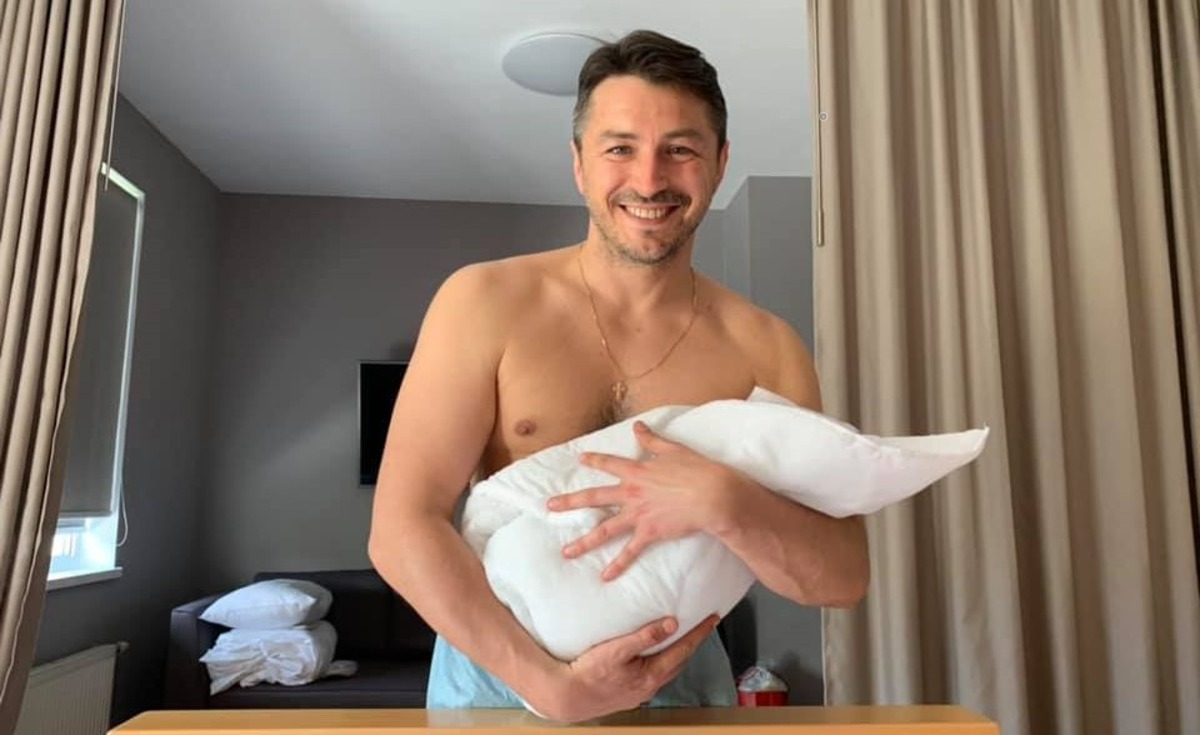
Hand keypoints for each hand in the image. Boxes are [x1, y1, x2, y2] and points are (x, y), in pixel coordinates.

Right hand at [525, 614, 719, 722]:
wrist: (569, 696)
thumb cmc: (590, 672)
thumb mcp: (617, 649)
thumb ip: (645, 636)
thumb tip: (672, 624)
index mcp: (652, 674)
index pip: (683, 649)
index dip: (699, 633)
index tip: (712, 618)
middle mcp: (651, 686)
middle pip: (680, 660)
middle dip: (693, 642)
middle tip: (704, 625)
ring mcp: (642, 692)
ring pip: (669, 669)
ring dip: (679, 652)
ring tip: (685, 636)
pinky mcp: (632, 693)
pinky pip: (657, 674)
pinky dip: (665, 661)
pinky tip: (658, 655)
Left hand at [546, 421, 742, 580]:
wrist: (713, 495)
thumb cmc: (698, 470)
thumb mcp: (674, 450)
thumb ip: (652, 440)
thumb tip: (638, 427)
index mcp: (638, 471)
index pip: (610, 464)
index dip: (594, 460)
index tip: (580, 459)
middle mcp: (632, 492)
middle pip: (594, 497)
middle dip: (570, 502)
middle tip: (550, 507)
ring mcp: (638, 514)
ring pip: (605, 530)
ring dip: (584, 542)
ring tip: (567, 552)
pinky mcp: (650, 532)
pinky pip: (630, 552)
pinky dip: (617, 565)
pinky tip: (604, 576)